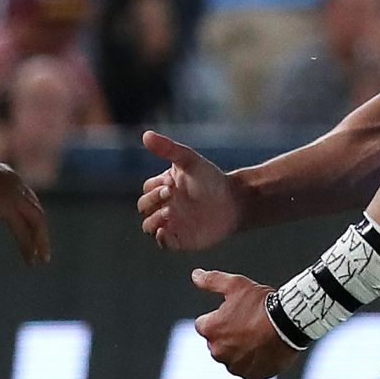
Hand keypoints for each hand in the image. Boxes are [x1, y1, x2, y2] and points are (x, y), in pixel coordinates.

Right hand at [0, 157, 52, 263]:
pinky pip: (23, 230)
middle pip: (35, 209)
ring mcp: (13, 193)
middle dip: (40, 230)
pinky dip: (28, 246)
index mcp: (6, 173)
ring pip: (36, 220)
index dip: (30, 214)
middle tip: (42, 249)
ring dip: (40, 241)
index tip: (31, 230)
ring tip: (42, 259)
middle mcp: (15, 181)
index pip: (26, 195)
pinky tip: (30, 260)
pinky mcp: (6, 206)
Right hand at [137, 128, 242, 252]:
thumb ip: (168, 149)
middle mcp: (166, 206)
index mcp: (165, 187)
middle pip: (144, 207)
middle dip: (152, 201)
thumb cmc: (213, 179)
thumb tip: (145, 134)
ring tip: (169, 212)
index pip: (147, 190)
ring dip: (154, 220)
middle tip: (171, 194)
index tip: (171, 184)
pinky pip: (163, 244)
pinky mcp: (182, 239)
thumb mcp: (189, 160)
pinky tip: (166, 230)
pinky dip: (161, 238)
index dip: (153, 188)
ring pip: (149, 227)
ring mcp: (173, 224)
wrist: (235, 200)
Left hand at [192, 268, 296, 378]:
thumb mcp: (235, 285)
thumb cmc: (261, 303)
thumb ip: (211, 280)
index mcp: (210, 330)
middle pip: (218, 343)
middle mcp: (217, 351)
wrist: (290, 323)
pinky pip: (247, 370)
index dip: (219, 317)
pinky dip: (253, 362)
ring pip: (232, 357)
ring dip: (240, 350)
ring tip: (259, 336)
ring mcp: (234, 366)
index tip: (235, 313)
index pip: (204, 325)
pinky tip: (264, 349)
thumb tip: (195, 275)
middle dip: (228, 335)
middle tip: (249, 324)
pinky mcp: (250, 376)